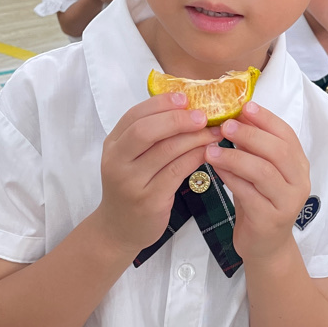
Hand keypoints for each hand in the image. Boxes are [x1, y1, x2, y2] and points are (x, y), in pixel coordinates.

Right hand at [95, 93, 221, 254]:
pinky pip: (177, 171)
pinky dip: (195, 157)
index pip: (134, 115)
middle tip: (203, 115)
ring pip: (166, 151)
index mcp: (112, 144)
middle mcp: (117, 162)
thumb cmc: (132, 186)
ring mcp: (132, 182)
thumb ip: (149, 134)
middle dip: (177, 119)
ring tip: (214, 132)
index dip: (161, 103)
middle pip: (146, 131)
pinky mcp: (150, 200)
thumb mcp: (130, 157)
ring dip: (194, 137)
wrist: (119, 229)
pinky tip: (208, 151)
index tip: (185, 97)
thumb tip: (185, 105)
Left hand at [206, 102, 309, 264]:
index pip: (287, 135)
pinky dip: (230, 178)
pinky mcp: (270, 219)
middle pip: (278, 151)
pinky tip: (215, 169)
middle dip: (251, 135)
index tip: (245, 106)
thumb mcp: (261, 171)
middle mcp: (299, 182)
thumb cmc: (260, 201)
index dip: (266, 118)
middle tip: (225, 125)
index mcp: (299, 164)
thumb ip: (254, 148)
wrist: (265, 244)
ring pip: (263, 172)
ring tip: (211, 149)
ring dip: (235, 156)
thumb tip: (234, 115)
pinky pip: (248, 193)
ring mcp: (287, 202)